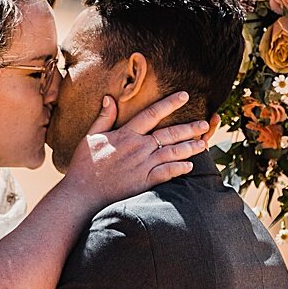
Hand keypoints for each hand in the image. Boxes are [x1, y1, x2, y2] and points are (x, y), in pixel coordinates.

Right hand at [62, 90, 211, 205]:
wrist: (83, 193)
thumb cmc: (84, 165)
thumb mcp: (91, 136)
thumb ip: (104, 117)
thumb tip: (109, 98)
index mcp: (126, 134)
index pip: (152, 114)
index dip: (169, 103)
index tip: (184, 95)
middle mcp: (138, 148)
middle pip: (169, 133)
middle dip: (189, 127)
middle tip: (205, 123)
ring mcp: (143, 165)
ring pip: (172, 152)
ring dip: (190, 148)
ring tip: (204, 144)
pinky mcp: (144, 182)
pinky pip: (167, 173)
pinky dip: (179, 168)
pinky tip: (190, 166)